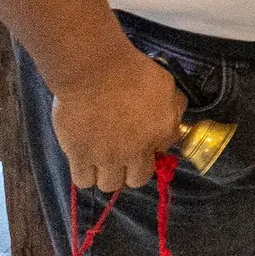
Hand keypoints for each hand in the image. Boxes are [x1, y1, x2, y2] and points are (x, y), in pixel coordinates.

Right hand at [48, 45, 184, 191]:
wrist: (95, 70)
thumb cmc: (132, 71)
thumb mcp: (166, 83)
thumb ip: (174, 106)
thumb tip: (174, 118)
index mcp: (161, 132)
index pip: (164, 153)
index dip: (154, 148)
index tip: (145, 141)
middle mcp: (136, 150)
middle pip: (138, 179)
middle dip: (133, 170)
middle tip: (125, 156)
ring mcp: (107, 156)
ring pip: (110, 185)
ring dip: (109, 175)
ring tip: (103, 160)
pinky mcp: (80, 156)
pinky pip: (83, 181)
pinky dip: (85, 175)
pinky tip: (85, 162)